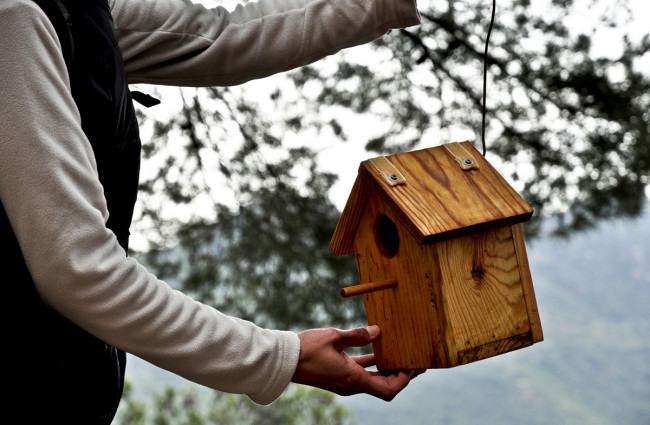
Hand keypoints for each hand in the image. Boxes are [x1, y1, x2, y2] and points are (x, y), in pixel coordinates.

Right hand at [291, 325, 421, 400]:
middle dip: (402, 375)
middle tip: (417, 360)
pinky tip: (381, 350)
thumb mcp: (333, 336)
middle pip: (385, 387)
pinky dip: (374, 364)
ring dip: (389, 369)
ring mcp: (346, 381)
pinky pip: (363, 372)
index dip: (404, 380)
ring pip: (375, 379)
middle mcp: (352, 384)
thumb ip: (356, 335)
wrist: (284, 359)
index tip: (413, 366)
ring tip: (404, 354)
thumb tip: (377, 331)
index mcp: (352, 379)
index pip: (387, 390)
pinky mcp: (340, 374)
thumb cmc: (306, 348)